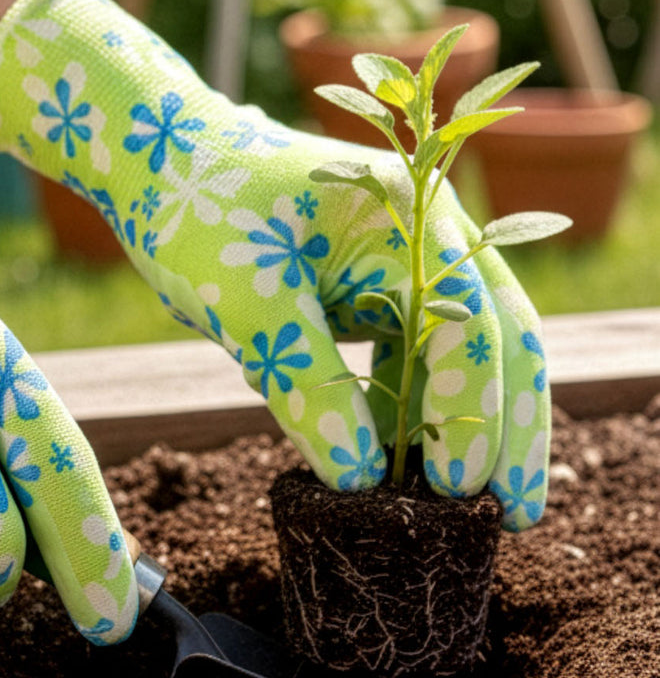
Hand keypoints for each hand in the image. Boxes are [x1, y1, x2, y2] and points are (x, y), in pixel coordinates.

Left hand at [0, 0, 549, 530]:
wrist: (159, 162)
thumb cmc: (200, 212)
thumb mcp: (247, 302)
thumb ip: (307, 386)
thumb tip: (358, 483)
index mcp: (407, 220)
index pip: (467, 325)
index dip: (470, 412)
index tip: (457, 489)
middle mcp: (423, 238)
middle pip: (495, 339)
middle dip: (510, 429)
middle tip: (518, 515)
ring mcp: (401, 264)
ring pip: (458, 354)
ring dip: (463, 426)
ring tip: (469, 509)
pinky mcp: (370, 290)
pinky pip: (409, 356)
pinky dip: (411, 408)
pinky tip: (402, 464)